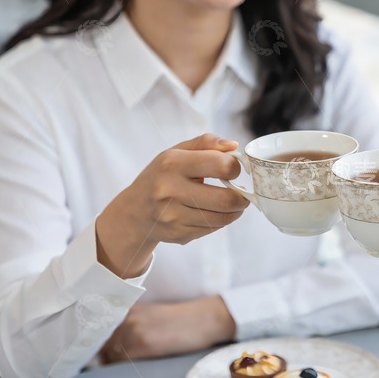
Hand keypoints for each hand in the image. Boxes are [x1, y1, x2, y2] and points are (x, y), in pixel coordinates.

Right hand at [96, 133, 249, 278]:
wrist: (135, 210)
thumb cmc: (162, 175)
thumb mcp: (177, 152)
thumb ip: (206, 143)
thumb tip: (233, 146)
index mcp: (171, 164)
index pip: (220, 165)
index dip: (235, 167)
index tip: (234, 169)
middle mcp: (169, 191)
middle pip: (225, 199)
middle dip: (242, 197)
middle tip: (243, 193)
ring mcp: (172, 216)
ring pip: (222, 218)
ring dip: (235, 211)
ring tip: (233, 202)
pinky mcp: (178, 234)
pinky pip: (213, 229)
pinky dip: (221, 221)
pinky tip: (215, 212)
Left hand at [98, 295, 235, 363]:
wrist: (202, 319)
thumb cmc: (178, 320)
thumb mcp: (149, 315)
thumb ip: (128, 324)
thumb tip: (106, 345)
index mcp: (127, 308)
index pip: (97, 328)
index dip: (92, 343)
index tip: (89, 353)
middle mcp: (127, 316)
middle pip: (99, 343)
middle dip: (99, 356)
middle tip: (104, 365)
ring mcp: (134, 329)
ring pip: (108, 354)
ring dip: (109, 363)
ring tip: (117, 368)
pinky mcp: (144, 344)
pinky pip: (121, 361)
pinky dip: (119, 367)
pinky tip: (127, 368)